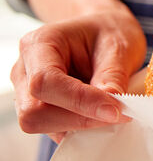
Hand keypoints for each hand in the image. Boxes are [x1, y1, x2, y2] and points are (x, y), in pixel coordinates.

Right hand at [11, 6, 145, 141]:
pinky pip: (54, 129)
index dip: (80, 101)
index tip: (115, 110)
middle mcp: (25, 69)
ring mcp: (27, 92)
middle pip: (34, 111)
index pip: (46, 82)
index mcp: (39, 44)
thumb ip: (113, 76)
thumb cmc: (109, 32)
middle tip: (119, 114)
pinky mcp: (40, 108)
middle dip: (78, 119)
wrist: (104, 31)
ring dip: (80, 127)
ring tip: (112, 112)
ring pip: (41, 124)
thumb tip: (111, 109)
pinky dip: (80, 130)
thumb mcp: (119, 46)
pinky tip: (102, 116)